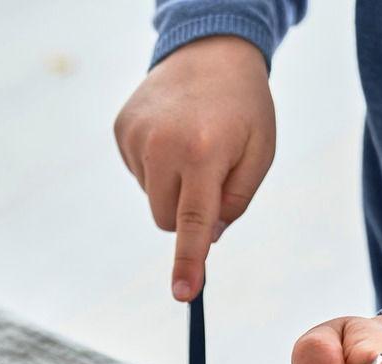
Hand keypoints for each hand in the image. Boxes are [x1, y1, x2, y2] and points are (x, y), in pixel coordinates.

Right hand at [113, 35, 274, 301]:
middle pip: (166, 219)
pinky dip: (156, 166)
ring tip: (191, 145)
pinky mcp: (121, 130)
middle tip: (210, 174)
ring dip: (172, 187)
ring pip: (151, 198)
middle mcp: (163, 145)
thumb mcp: (259, 154)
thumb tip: (207, 237)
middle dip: (187, 213)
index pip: (194, 221)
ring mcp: (136, 136)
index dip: (189, 261)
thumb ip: (235, 202)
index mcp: (204, 152)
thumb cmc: (243, 109)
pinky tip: (171, 135)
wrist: (209, 52)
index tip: (183, 294)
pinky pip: (138, 174)